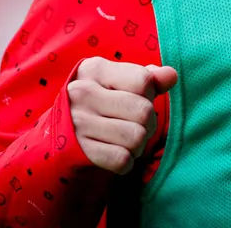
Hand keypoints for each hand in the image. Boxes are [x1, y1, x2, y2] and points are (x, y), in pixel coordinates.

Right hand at [68, 57, 178, 174]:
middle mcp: (82, 92)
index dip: (150, 93)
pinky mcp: (77, 150)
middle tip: (136, 125)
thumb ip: (149, 77)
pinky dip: (126, 162)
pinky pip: (121, 160)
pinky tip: (116, 154)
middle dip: (148, 123)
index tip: (138, 98)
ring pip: (136, 137)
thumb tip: (171, 76)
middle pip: (144, 112)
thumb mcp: (119, 82)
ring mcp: (77, 122)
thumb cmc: (100, 101)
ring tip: (126, 140)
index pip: (144, 81)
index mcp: (95, 69)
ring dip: (138, 145)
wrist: (58, 132)